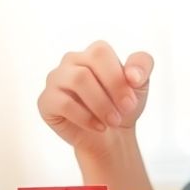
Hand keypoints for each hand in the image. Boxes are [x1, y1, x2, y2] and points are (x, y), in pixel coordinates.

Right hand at [37, 41, 152, 152]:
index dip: (117, 77)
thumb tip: (132, 74)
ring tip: (112, 121)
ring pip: (76, 81)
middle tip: (124, 111)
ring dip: (100, 105)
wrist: (112, 136)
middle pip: (87, 69)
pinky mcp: (46, 101)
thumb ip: (143, 65)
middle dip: (111, 92)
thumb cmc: (122, 105)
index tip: (131, 101)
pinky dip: (85, 118)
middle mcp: (71, 61)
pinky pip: (63, 103)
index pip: (100, 52)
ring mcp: (55, 79)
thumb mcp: (141, 84)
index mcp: (93, 53)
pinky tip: (98, 127)